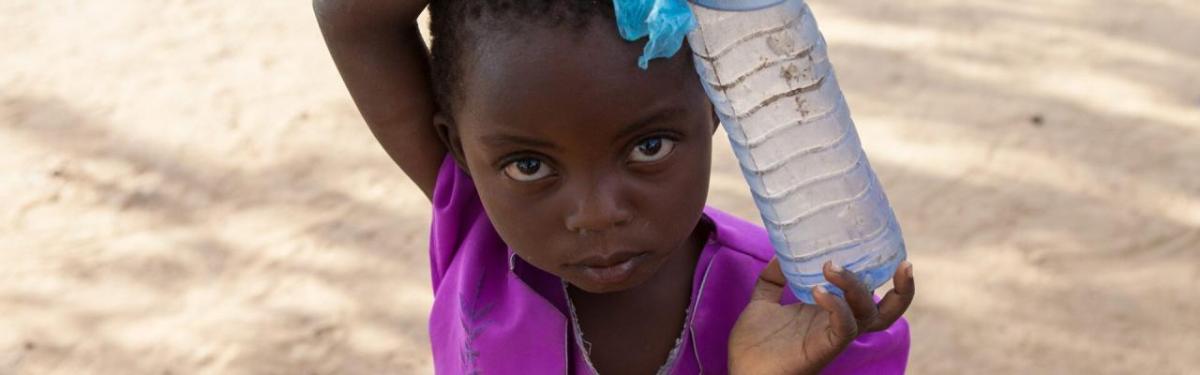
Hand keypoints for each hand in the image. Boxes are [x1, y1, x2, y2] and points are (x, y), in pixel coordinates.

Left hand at [728, 259, 914, 374]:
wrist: (741, 373)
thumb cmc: (754, 344)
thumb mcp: (764, 301)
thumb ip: (774, 278)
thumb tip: (783, 250)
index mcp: (831, 312)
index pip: (870, 297)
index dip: (890, 280)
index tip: (894, 255)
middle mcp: (838, 324)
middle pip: (886, 311)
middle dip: (902, 290)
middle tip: (901, 264)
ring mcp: (832, 337)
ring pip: (867, 314)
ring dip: (854, 285)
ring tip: (830, 266)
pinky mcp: (823, 349)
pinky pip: (844, 328)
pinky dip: (837, 306)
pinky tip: (817, 290)